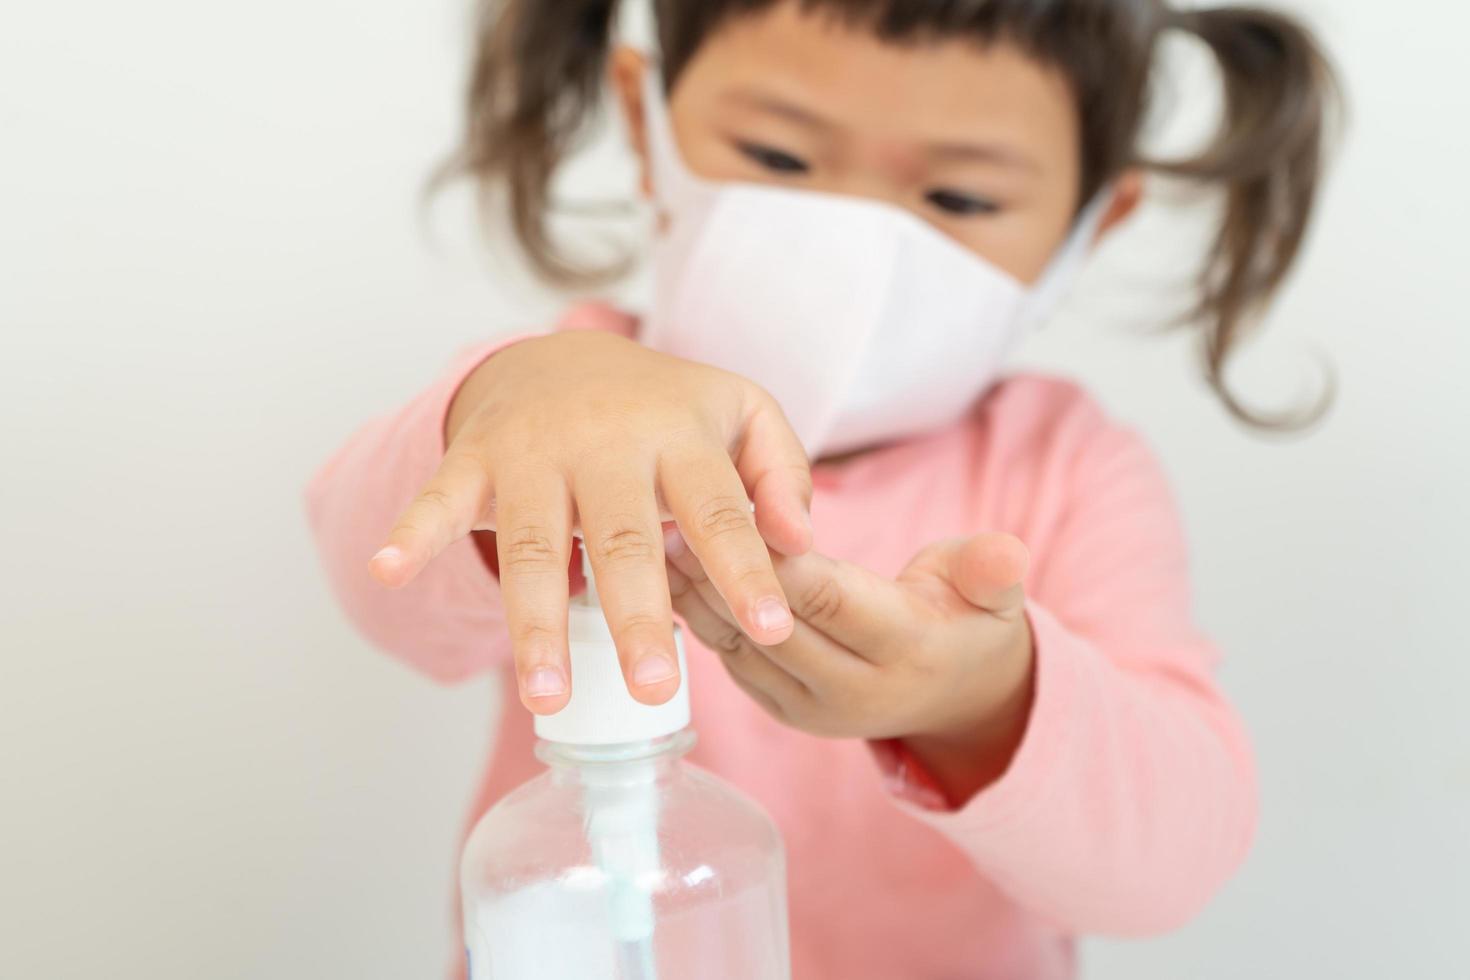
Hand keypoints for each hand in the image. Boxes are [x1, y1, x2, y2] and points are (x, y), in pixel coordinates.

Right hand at [369, 330, 812, 712]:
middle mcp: (606, 442)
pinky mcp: (475, 459)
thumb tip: (801, 541)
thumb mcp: (738, 415)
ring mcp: (534, 451)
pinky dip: (410, 531)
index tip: (773, 628)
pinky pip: (439, 497)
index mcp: (678, 434)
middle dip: (638, 616)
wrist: (561, 356)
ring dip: (535, 621)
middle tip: (655, 688)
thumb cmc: (663, 406)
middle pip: (623, 538)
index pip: (719, 508)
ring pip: (534, 543)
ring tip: (546, 697)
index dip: (745, 568)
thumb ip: (780, 473)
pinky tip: (386, 569)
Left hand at [666, 529, 1034, 795]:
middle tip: (671, 516)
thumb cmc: (967, 620)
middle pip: (774, 626)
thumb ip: (992, 570)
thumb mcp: (994, 594)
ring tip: (654, 536)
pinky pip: (728, 658)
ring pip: (740, 645)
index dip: (783, 560)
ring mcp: (810, 708)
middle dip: (722, 573)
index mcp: (904, 652)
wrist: (954, 697)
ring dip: (695, 594)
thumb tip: (1008, 553)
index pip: (832, 602)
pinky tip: (667, 569)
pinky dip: (698, 613)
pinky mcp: (779, 707)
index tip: (738, 510)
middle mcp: (852, 691)